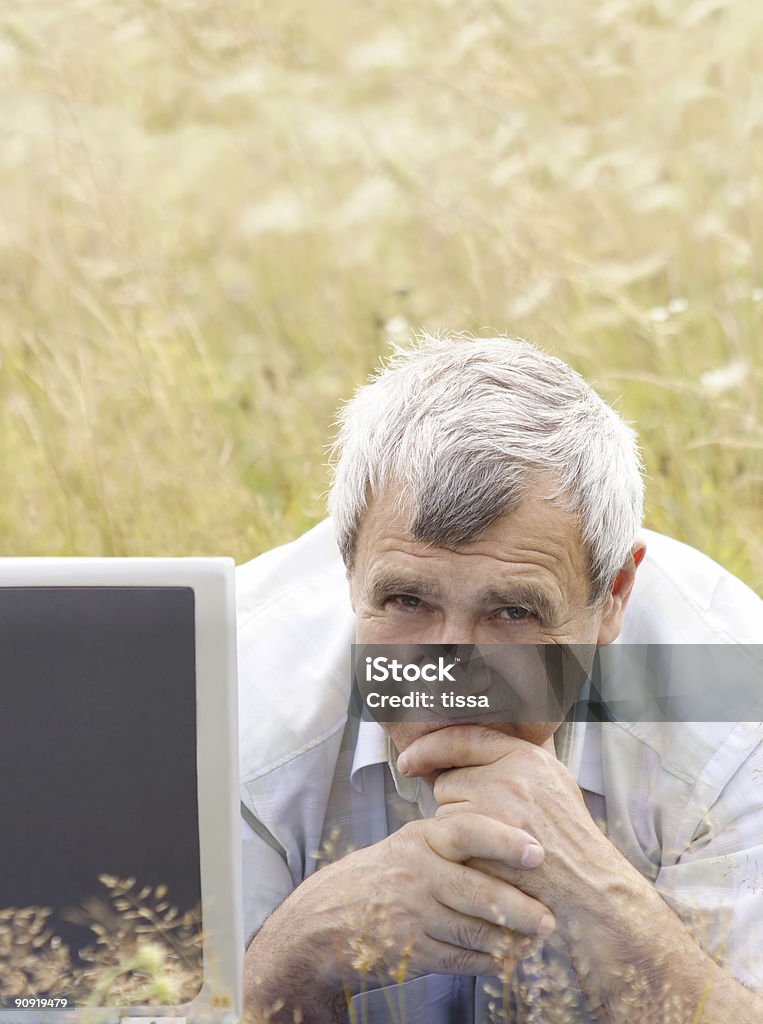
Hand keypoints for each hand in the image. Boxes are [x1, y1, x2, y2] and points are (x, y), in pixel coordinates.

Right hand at [245, 811, 553, 1021]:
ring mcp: (412, 913)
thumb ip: (453, 842)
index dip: (504, 841)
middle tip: (550, 918)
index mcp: (420, 839)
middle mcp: (416, 873)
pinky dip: (487, 961)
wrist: (328, 919)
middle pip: (477, 890)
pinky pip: (460, 958)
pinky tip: (506, 959)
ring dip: (509, 939)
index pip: (467, 832)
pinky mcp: (411, 950)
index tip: (537, 852)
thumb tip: (516, 841)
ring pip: (472, 929)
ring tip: (535, 940)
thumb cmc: (384, 876)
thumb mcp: (411, 845)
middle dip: (519, 907)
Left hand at [397, 726, 608, 931]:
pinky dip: (456, 855)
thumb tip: (469, 747)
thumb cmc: (570, 842)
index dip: (429, 748)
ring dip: (456, 831)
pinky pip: (446, 843)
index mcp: (526, 756)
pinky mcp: (483, 844)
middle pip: (448, 781)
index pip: (462, 738)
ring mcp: (496, 811)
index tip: (407, 760)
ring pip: (444, 813)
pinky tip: (483, 864)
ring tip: (492, 848)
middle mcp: (510, 776)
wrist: (590, 894)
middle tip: (489, 828)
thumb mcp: (553, 785)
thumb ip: (515, 763)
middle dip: (457, 804)